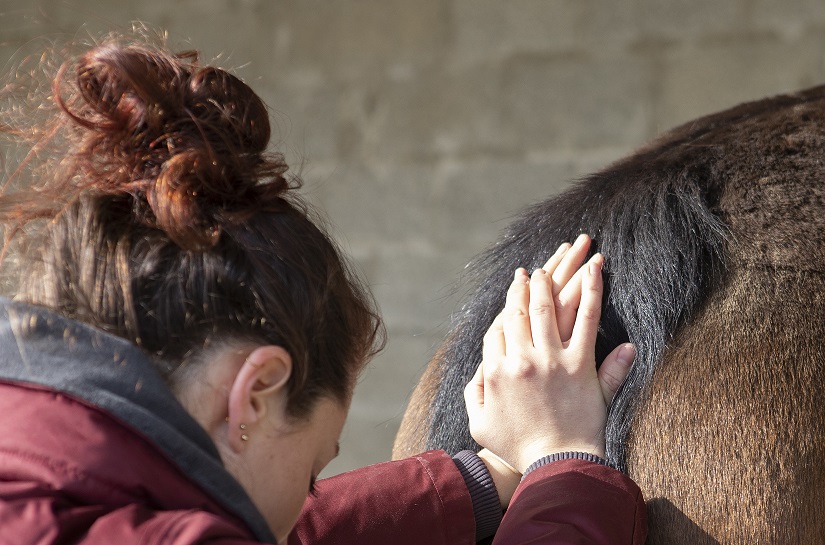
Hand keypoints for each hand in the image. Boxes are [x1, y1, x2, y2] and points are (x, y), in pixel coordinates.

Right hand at [464, 237, 634, 473]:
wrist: (554, 465)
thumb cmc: (517, 448)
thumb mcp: (480, 423)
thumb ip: (475, 392)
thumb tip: (480, 369)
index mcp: (496, 370)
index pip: (499, 326)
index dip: (507, 304)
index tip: (514, 288)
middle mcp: (521, 359)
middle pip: (521, 310)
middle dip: (528, 283)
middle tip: (533, 268)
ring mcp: (551, 359)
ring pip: (550, 306)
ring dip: (555, 277)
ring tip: (563, 258)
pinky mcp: (580, 364)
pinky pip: (587, 319)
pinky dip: (591, 291)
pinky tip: (594, 268)